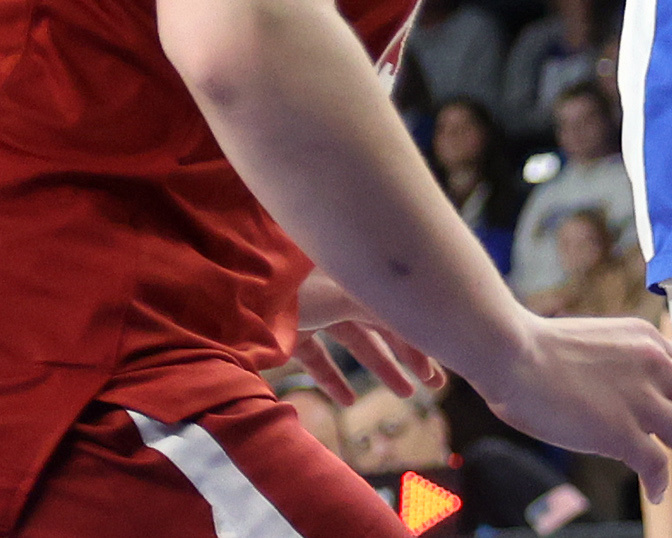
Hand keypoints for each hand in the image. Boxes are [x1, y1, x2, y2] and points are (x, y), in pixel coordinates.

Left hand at [291, 271, 443, 401]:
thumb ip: (383, 308)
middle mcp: (338, 284)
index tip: (439, 366)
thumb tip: (423, 322)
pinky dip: (332, 379)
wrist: (232, 294)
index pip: (398, 304)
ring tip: (405, 394)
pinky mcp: (289, 332)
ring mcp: (313, 309)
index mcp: (355, 269)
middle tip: (434, 383)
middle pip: (382, 323)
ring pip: (355, 343)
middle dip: (409, 354)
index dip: (420, 336)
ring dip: (381, 369)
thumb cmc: (292, 285)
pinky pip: (318, 358)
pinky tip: (346, 402)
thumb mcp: (346, 292)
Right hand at [470, 313, 671, 503]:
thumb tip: (631, 397)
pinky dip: (662, 482)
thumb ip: (625, 363)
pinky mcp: (622, 430)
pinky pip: (656, 463)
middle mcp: (655, 364)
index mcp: (649, 339)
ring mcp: (641, 398)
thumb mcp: (600, 342)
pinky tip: (657, 494)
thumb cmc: (540, 349)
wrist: (516, 354)